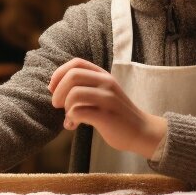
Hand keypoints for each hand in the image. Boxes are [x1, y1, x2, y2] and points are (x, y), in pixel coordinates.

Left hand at [49, 58, 167, 159]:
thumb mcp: (104, 93)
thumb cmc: (116, 114)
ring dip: (66, 107)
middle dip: (58, 91)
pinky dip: (71, 119)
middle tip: (57, 105)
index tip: (53, 88)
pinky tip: (73, 125)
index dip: (59, 74)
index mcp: (104, 75)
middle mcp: (106, 83)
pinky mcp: (106, 115)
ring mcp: (107, 99)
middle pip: (72, 76)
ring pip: (74, 94)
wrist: (142, 131)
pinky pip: (79, 112)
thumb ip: (86, 87)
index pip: (76, 63)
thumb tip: (55, 88)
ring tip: (69, 117)